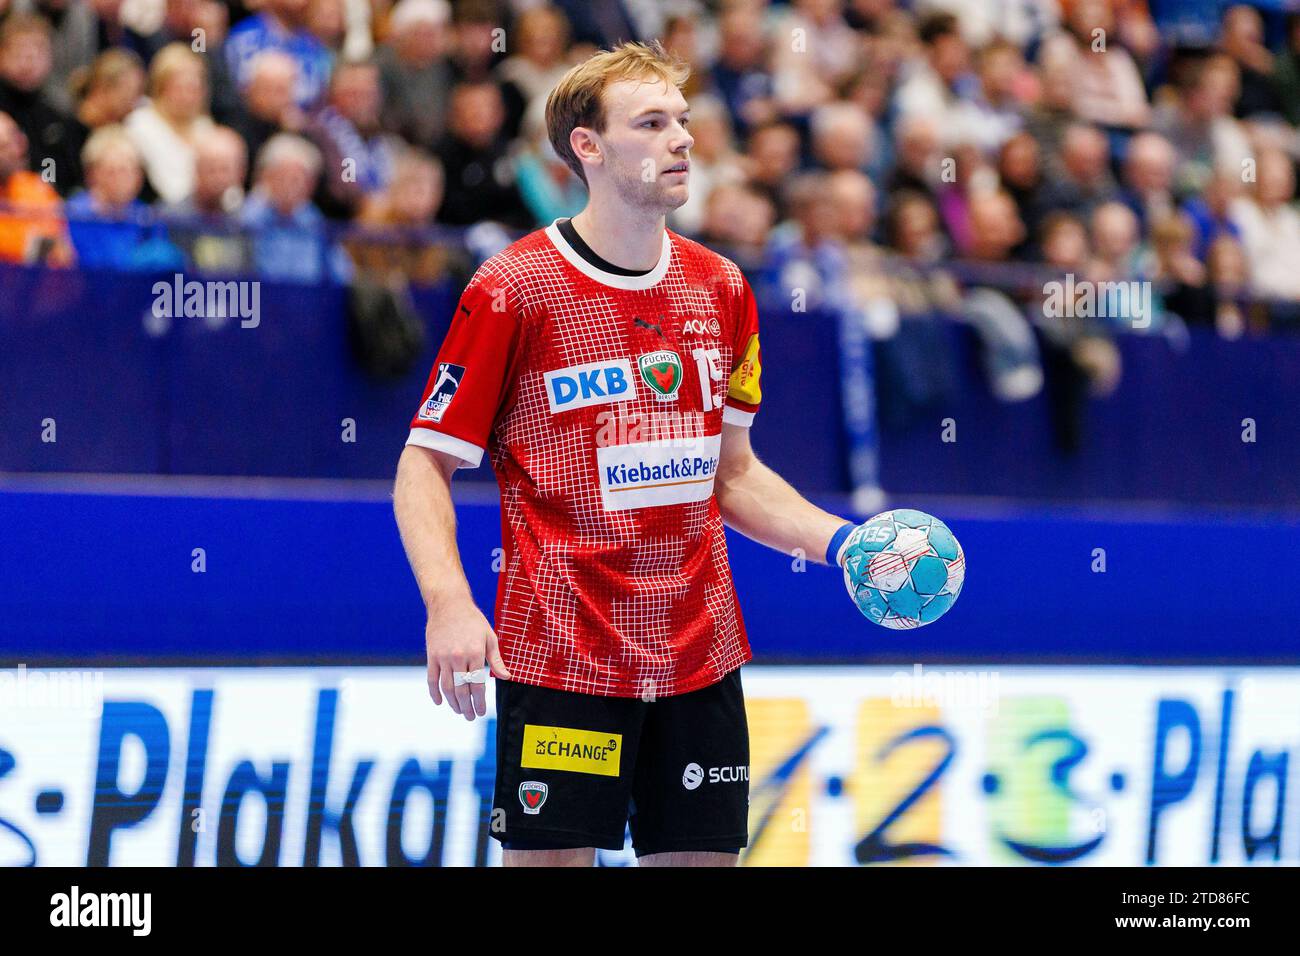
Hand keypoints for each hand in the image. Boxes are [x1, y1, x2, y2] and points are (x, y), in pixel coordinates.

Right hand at [425, 592, 510, 720]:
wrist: (449, 604)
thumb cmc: (473, 620)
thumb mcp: (489, 637)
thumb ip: (496, 660)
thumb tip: (507, 677)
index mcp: (475, 653)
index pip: (477, 685)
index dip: (479, 702)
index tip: (482, 712)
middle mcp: (458, 657)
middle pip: (461, 690)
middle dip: (467, 707)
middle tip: (470, 717)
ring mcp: (442, 657)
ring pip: (447, 687)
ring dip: (453, 703)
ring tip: (459, 711)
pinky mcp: (431, 656)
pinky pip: (432, 679)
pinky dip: (435, 693)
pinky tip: (440, 702)